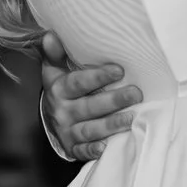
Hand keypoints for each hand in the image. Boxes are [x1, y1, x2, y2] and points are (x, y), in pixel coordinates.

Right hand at [38, 31, 140, 161]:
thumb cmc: (62, 88)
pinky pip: (83, 151)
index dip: (98, 77)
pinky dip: (94, 150)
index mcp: (59, 89)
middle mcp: (62, 111)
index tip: (119, 70)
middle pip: (88, 107)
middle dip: (113, 101)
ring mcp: (67, 131)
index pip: (78, 83)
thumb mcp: (55, 70)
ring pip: (89, 130)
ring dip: (110, 125)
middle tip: (136, 94)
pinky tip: (108, 146)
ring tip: (131, 118)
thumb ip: (55, 53)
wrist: (51, 118)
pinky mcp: (73, 148)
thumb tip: (50, 35)